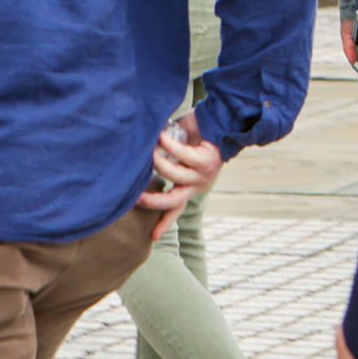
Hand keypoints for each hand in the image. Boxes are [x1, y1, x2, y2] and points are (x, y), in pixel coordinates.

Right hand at [140, 110, 223, 239]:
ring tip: (149, 152)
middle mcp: (198, 184)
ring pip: (175, 175)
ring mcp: (203, 174)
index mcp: (191, 186)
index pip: (176, 209)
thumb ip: (164, 160)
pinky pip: (182, 155)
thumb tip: (140, 161)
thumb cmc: (195, 135)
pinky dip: (169, 146)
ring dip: (158, 164)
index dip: (164, 223)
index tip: (153, 238)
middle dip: (154, 202)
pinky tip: (161, 136)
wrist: (221, 120)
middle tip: (137, 199)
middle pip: (174, 201)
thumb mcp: (178, 154)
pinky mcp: (207, 160)